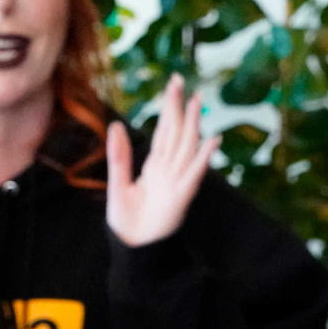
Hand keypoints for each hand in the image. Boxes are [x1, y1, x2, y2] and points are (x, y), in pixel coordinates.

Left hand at [106, 73, 220, 247]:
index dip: (169, 107)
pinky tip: (211, 141)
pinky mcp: (181, 197)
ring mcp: (177, 182)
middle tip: (181, 81)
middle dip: (179, 108)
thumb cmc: (127, 220)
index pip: (164, 131)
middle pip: (176, 133)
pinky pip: (193, 174)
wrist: (132, 248)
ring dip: (193, 125)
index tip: (173, 84)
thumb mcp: (118, 184)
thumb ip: (120, 156)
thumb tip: (116, 125)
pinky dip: (203, 158)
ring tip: (197, 102)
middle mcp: (168, 170)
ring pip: (187, 148)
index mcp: (154, 166)